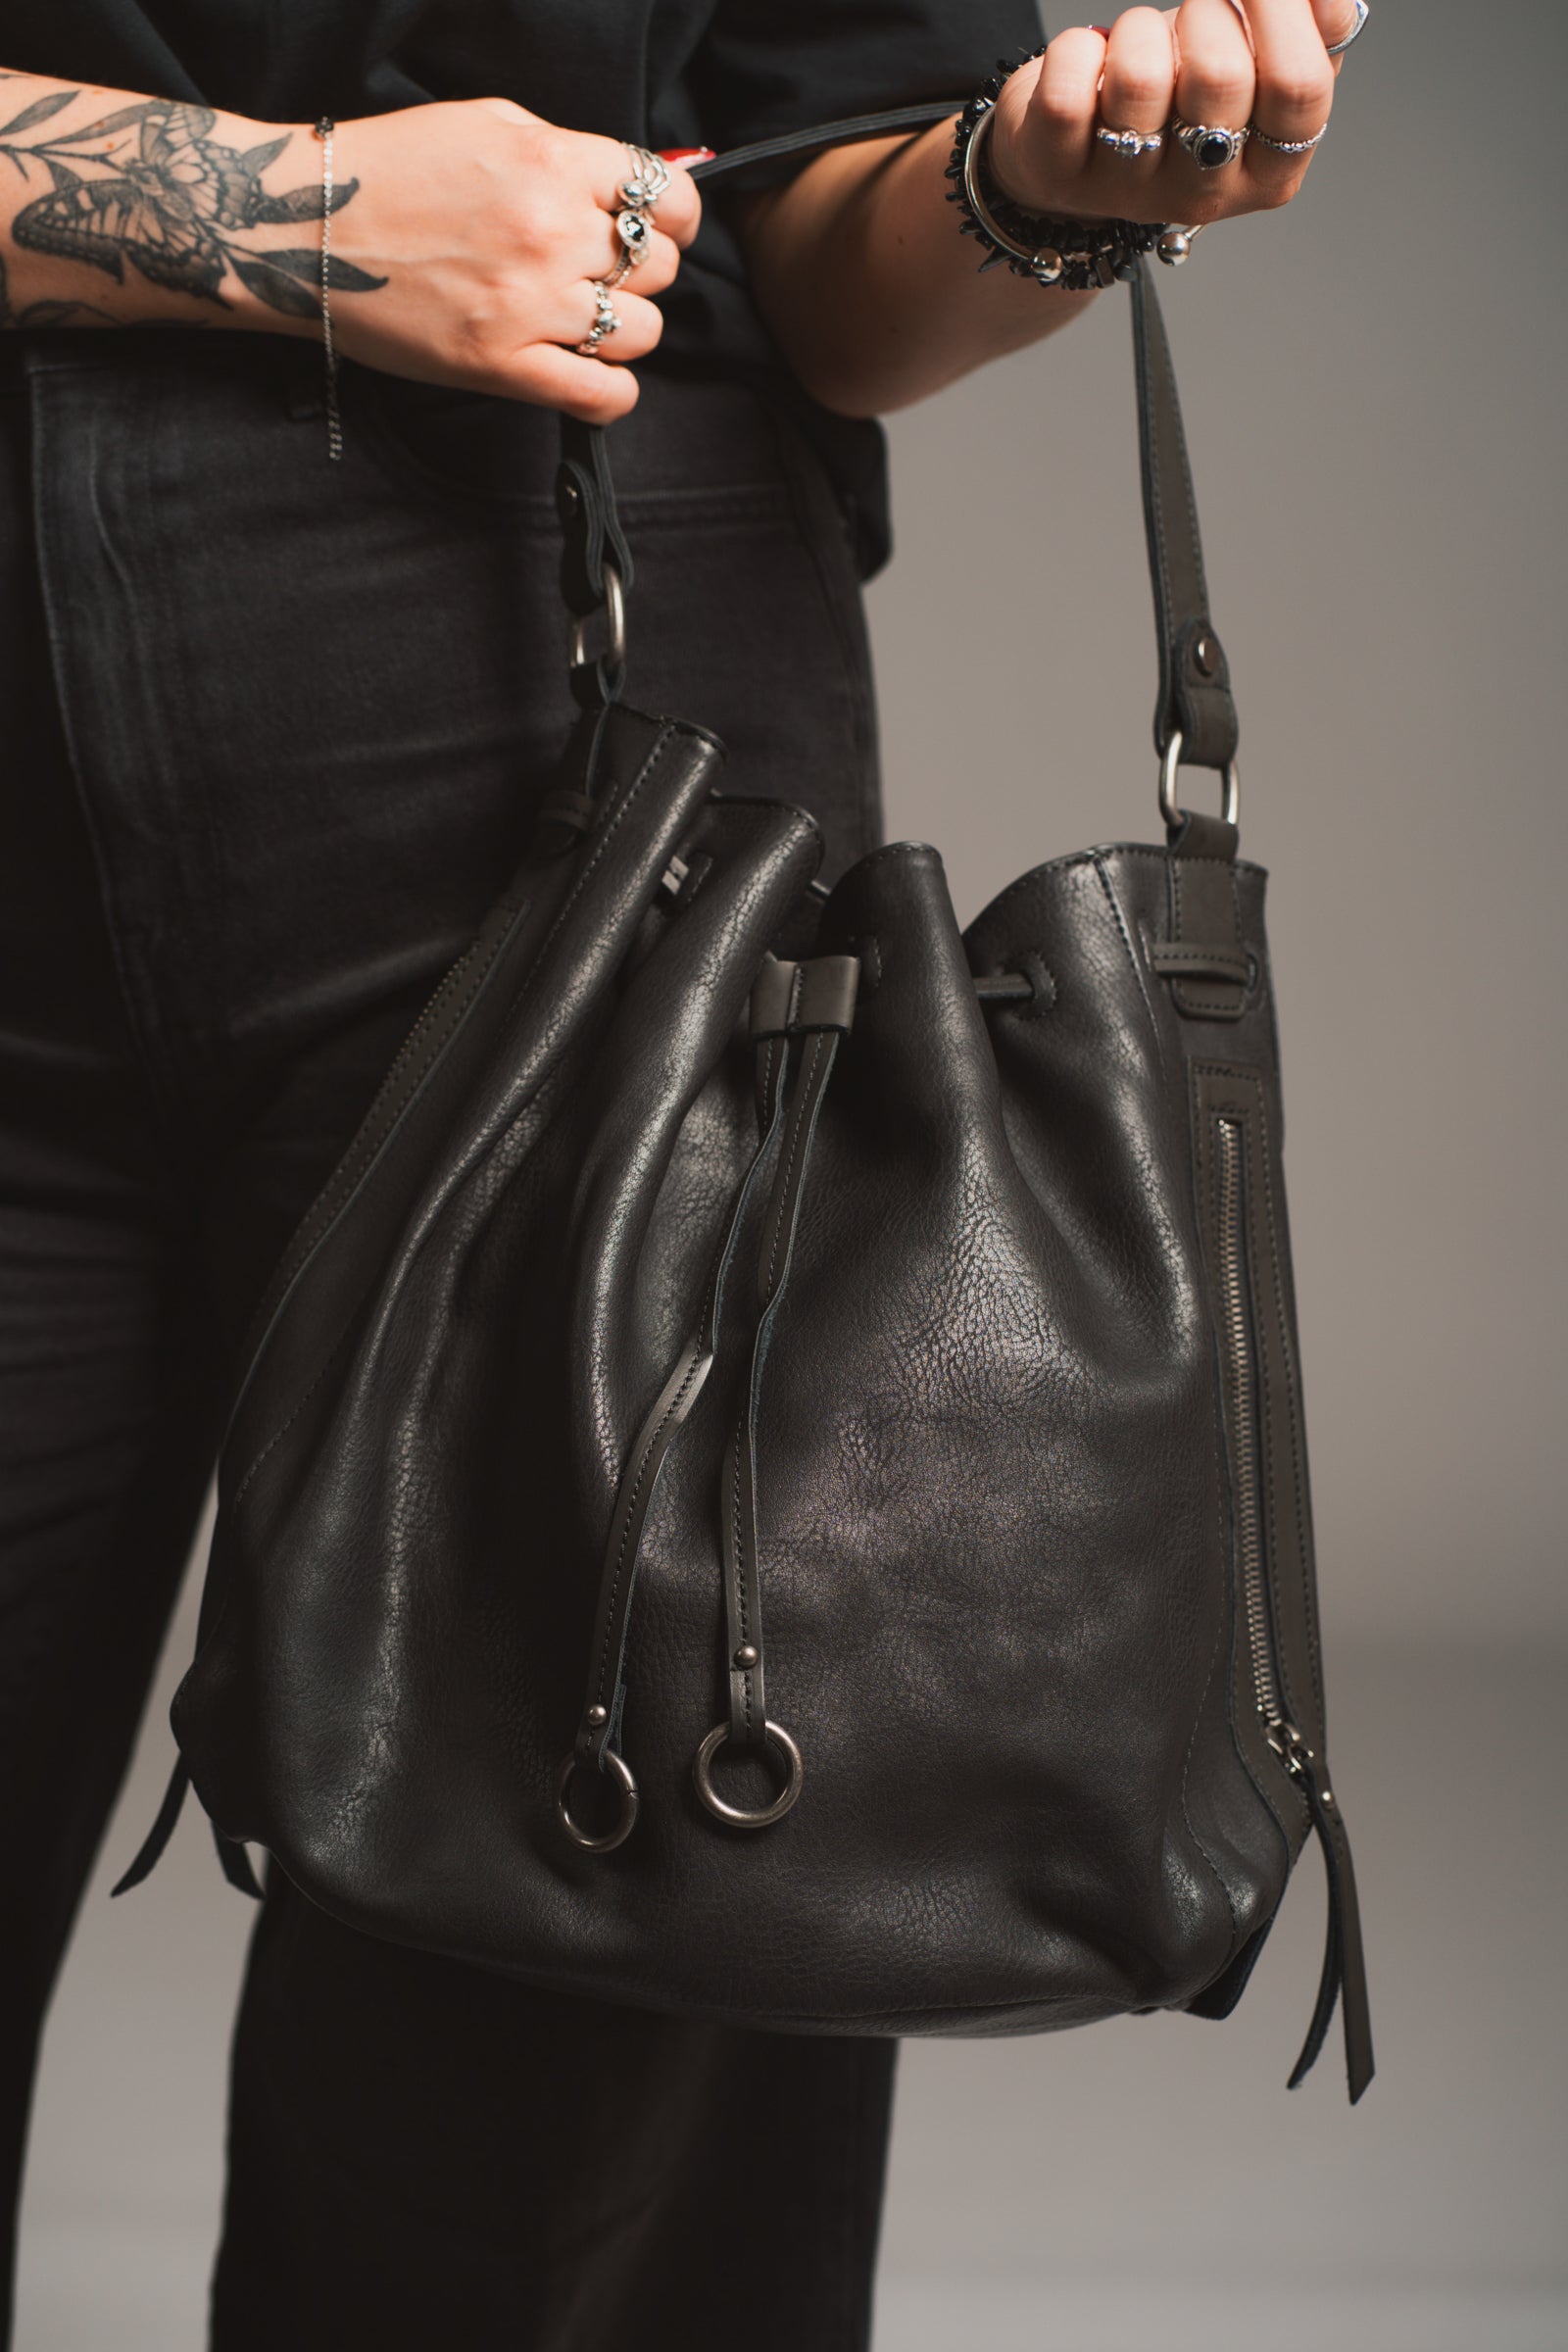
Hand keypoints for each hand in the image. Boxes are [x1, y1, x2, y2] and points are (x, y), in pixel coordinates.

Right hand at [323, 101, 700, 420]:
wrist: (304, 229)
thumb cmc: (391, 171)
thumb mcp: (488, 125)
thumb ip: (567, 153)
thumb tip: (636, 183)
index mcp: (551, 161)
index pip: (668, 198)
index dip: (673, 219)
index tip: (658, 231)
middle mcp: (549, 231)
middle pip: (657, 269)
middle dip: (639, 274)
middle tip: (600, 278)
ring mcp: (528, 303)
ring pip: (642, 333)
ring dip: (625, 333)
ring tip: (585, 324)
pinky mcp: (501, 366)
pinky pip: (603, 396)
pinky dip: (612, 394)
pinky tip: (591, 377)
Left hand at [989, 0, 1352, 227]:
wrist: (1075, 148)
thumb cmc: (1174, 95)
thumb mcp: (1254, 63)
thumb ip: (1307, 27)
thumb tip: (1328, 1)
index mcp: (1269, 169)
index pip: (1299, 88)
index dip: (1282, 12)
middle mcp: (1202, 193)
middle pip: (1222, 77)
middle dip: (1206, 13)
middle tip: (1191, 19)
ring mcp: (1127, 192)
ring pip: (1141, 79)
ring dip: (1140, 30)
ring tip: (1138, 46)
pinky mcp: (1059, 173)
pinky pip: (1069, 87)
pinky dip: (1076, 49)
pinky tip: (1089, 65)